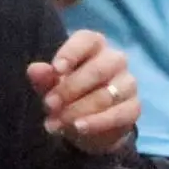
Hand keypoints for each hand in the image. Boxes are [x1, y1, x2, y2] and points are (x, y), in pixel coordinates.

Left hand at [27, 29, 137, 154]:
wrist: (89, 125)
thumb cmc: (69, 95)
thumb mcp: (51, 86)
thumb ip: (44, 78)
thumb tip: (34, 69)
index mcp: (94, 46)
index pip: (87, 40)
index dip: (71, 53)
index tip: (56, 70)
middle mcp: (115, 60)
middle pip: (97, 69)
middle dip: (70, 89)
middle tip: (49, 105)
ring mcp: (128, 83)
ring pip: (106, 95)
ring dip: (78, 111)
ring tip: (56, 124)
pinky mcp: (134, 107)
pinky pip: (118, 114)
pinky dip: (96, 123)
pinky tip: (79, 128)